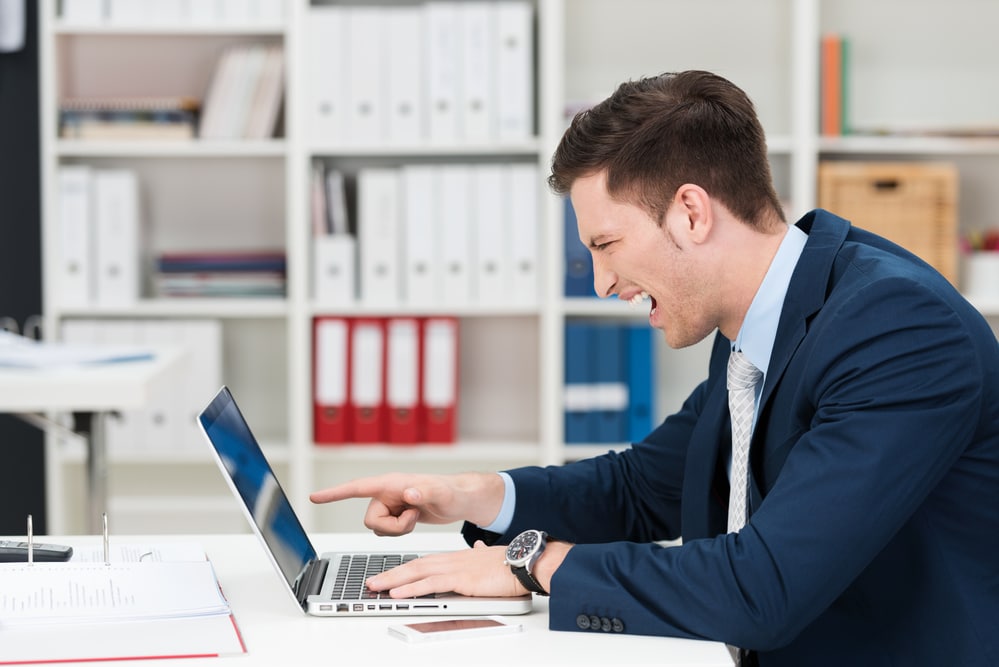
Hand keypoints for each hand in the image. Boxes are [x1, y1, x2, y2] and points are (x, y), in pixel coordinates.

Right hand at [309, 472, 504, 536]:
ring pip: (378, 528)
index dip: (335, 494)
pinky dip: (401, 532)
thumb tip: (408, 494)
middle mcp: (387, 493)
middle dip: (391, 528)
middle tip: (413, 518)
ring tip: (416, 517)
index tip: (314, 497)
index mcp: (390, 483)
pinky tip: (415, 520)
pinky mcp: (395, 514)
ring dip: (398, 530)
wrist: (460, 500)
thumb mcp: (441, 493)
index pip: (356, 488)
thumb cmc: (451, 491)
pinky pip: (387, 532)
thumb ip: (425, 493)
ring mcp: (390, 504)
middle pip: (370, 520)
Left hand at [366, 541, 525, 597]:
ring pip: (417, 573)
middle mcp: (451, 560)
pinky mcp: (460, 579)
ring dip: (394, 581)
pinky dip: (411, 588)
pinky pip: (430, 583)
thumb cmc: (510, 562)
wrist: (524, 562)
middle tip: (372, 581)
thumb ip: (480, 554)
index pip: (424, 562)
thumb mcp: (490, 557)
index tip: (390, 575)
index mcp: (457, 557)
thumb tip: (478, 549)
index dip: (405, 569)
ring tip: (376, 587)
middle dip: (391, 574)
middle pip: (414, 565)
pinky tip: (398, 592)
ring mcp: (455, 568)